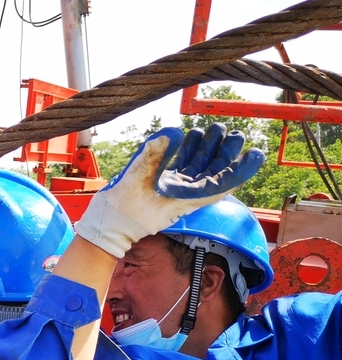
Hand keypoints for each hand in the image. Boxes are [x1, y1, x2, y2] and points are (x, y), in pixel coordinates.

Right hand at [74, 125, 264, 257]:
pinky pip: (183, 169)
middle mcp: (183, 196)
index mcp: (183, 200)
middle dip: (226, 153)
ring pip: (199, 169)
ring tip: (214, 129)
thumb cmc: (118, 213)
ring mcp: (173, 192)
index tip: (255, 154)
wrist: (104, 230)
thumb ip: (153, 155)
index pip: (220, 185)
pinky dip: (188, 153)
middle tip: (233, 133)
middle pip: (213, 174)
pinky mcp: (162, 188)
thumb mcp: (132, 181)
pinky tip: (189, 137)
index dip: (240, 170)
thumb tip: (175, 132)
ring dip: (209, 150)